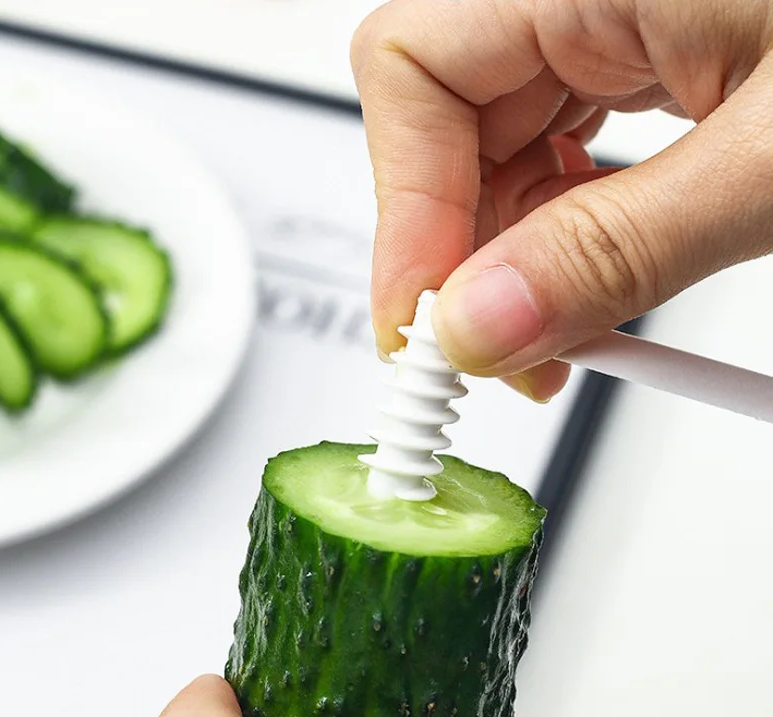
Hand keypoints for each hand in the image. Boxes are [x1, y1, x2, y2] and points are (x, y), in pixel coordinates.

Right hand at [351, 0, 772, 400]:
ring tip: (560, 332)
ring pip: (497, 144)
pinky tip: (591, 276)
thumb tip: (485, 328)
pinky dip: (562, 225)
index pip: (413, 76)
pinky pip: (558, 143)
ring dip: (515, 253)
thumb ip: (618, 249)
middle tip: (496, 353)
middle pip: (445, 123)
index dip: (405, 214)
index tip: (428, 327)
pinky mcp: (639, 45)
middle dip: (461, 253)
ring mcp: (608, 7)